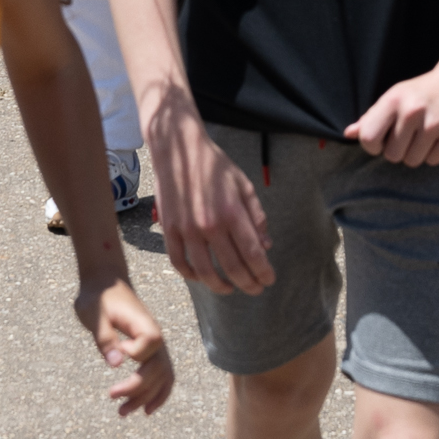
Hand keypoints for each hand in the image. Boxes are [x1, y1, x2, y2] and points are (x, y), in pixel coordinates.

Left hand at [75, 277, 176, 417]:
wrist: (105, 285)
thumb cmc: (98, 299)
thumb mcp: (94, 314)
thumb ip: (105, 338)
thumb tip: (116, 364)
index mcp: (145, 326)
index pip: (148, 350)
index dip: (134, 355)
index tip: (116, 350)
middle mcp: (156, 338)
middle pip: (157, 370)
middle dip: (138, 390)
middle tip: (114, 401)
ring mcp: (156, 346)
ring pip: (162, 377)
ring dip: (146, 397)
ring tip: (124, 412)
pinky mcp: (150, 351)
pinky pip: (162, 375)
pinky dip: (157, 393)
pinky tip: (145, 408)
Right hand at [143, 91, 270, 293]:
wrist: (178, 149)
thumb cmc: (214, 165)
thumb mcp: (244, 185)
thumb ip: (256, 217)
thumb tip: (265, 246)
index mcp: (232, 212)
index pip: (253, 253)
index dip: (263, 272)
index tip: (269, 280)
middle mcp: (210, 224)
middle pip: (232, 267)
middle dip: (248, 283)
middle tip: (256, 289)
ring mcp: (187, 229)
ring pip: (205, 272)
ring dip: (221, 286)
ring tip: (230, 289)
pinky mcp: (169, 230)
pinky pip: (180, 262)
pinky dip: (192, 275)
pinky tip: (202, 277)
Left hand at [343, 55, 438, 168]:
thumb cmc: (420, 92)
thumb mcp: (394, 97)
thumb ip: (371, 117)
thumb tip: (349, 134)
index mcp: (393, 100)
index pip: (369, 138)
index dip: (372, 146)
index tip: (381, 141)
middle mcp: (413, 111)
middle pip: (391, 156)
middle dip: (397, 150)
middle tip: (408, 135)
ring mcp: (434, 124)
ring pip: (412, 161)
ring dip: (415, 153)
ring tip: (423, 134)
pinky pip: (432, 161)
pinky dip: (433, 154)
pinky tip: (437, 137)